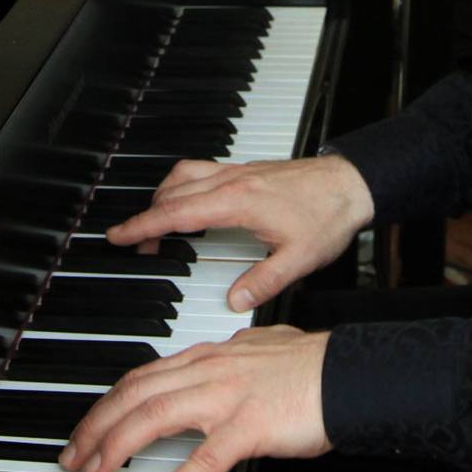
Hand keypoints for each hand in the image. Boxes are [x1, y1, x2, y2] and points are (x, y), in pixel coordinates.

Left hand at [61, 325, 332, 471]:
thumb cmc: (314, 367)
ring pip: (155, 417)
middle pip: (135, 394)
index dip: (108, 403)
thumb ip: (230, 358)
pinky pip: (204, 459)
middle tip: (73, 455)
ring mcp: (228, 397)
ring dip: (117, 447)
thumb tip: (216, 359)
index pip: (142, 376)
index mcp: (209, 356)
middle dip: (96, 425)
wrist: (352, 372)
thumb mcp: (259, 351)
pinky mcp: (251, 426)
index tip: (87, 428)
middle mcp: (210, 371)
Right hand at [106, 155, 372, 310]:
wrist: (352, 184)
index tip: (119, 235)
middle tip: (135, 243)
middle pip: (172, 193)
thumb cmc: (329, 215)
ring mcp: (237, 172)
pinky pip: (200, 172)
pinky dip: (183, 186)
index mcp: (237, 202)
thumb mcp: (299, 259)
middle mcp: (231, 181)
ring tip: (158, 224)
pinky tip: (190, 203)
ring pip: (183, 176)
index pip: (177, 213)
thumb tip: (234, 300)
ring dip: (163, 197)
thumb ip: (264, 282)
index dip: (143, 226)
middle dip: (146, 216)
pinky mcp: (245, 170)